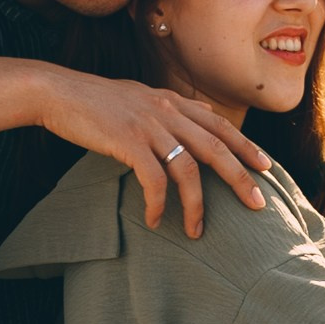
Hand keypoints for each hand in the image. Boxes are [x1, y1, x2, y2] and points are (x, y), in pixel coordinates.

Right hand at [37, 70, 267, 236]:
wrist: (58, 92)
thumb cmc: (95, 101)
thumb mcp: (141, 96)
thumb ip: (171, 107)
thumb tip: (201, 112)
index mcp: (172, 101)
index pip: (220, 125)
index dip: (246, 146)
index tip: (266, 167)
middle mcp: (167, 111)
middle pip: (216, 148)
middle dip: (240, 178)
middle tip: (257, 204)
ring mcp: (149, 126)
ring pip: (188, 169)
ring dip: (196, 205)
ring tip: (196, 231)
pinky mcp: (128, 142)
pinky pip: (154, 180)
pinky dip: (158, 204)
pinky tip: (155, 220)